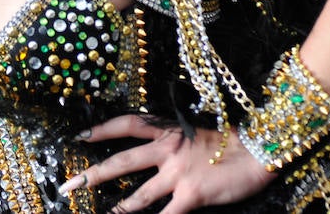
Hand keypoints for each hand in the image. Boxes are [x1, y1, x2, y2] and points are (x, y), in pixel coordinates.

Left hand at [61, 116, 273, 213]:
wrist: (259, 152)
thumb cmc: (231, 143)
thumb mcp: (196, 135)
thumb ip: (173, 143)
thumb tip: (153, 153)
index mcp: (168, 131)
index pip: (128, 124)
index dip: (102, 129)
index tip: (80, 136)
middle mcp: (168, 149)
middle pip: (122, 161)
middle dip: (94, 175)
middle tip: (71, 184)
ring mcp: (178, 173)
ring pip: (139, 195)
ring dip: (119, 209)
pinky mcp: (191, 195)